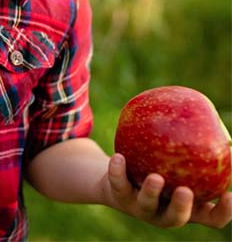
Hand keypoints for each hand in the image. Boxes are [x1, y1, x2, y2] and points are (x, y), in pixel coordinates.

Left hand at [106, 153, 231, 228]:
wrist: (117, 180)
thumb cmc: (159, 169)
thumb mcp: (178, 165)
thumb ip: (194, 153)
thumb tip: (214, 121)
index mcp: (187, 208)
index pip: (211, 217)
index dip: (224, 211)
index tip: (230, 195)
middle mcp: (164, 212)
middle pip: (176, 217)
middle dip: (182, 206)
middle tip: (185, 191)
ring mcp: (140, 207)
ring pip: (146, 204)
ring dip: (151, 191)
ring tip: (155, 177)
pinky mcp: (118, 195)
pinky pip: (118, 183)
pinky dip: (118, 171)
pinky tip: (119, 157)